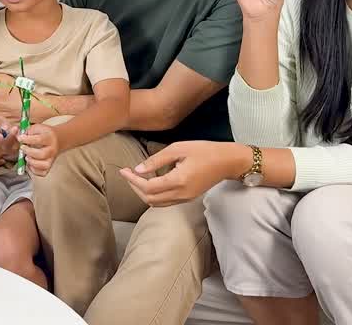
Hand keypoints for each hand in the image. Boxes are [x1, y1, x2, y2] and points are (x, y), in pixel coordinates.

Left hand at [19, 123, 60, 176]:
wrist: (56, 139)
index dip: (27, 139)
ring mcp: (52, 159)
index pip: (39, 140)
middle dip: (29, 152)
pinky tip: (29, 164)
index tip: (20, 138)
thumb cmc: (43, 133)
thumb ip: (26, 131)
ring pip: (44, 165)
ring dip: (32, 163)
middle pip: (42, 154)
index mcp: (49, 137)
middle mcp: (52, 149)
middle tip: (22, 148)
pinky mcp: (49, 166)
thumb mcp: (36, 128)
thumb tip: (16, 134)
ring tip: (26, 157)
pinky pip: (43, 173)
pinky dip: (34, 170)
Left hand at [118, 141, 247, 206]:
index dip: (132, 180)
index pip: (148, 187)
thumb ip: (156, 160)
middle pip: (149, 199)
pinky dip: (154, 194)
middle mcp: (181, 194)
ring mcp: (185, 198)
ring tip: (136, 177)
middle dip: (135, 187)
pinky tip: (151, 180)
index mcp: (178, 181)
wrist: (227, 161)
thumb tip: (138, 169)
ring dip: (143, 192)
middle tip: (127, 173)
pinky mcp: (188, 198)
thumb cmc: (204, 151)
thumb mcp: (178, 148)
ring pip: (156, 203)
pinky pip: (165, 201)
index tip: (123, 170)